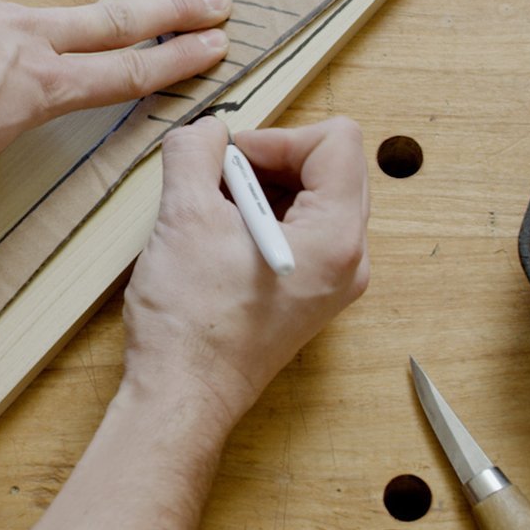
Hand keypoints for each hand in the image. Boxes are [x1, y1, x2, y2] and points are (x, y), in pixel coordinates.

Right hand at [122, 116, 369, 426]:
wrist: (181, 398)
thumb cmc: (190, 324)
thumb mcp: (184, 216)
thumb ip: (195, 151)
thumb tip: (205, 131)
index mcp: (335, 238)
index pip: (337, 141)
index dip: (276, 136)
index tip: (229, 157)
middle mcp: (348, 260)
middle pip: (331, 168)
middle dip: (270, 161)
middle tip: (218, 178)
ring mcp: (332, 282)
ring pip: (314, 199)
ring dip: (263, 189)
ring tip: (213, 211)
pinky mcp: (309, 298)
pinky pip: (301, 233)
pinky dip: (263, 219)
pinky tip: (220, 239)